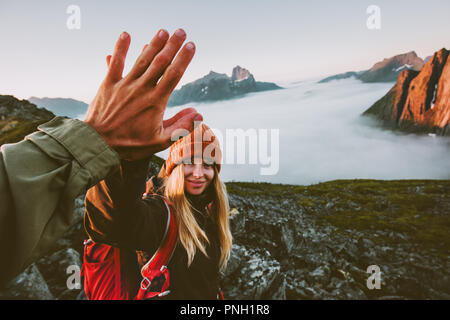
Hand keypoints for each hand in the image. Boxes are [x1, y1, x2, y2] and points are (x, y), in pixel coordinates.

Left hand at [84, 29, 202, 159]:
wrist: (98, 144)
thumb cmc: (130, 145)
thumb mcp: (159, 141)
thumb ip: (180, 127)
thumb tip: (199, 114)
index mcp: (156, 101)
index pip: (174, 75)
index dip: (184, 59)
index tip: (191, 46)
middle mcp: (142, 89)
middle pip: (160, 62)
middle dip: (172, 45)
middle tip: (181, 31)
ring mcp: (124, 85)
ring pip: (142, 60)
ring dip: (153, 44)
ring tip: (163, 31)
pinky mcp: (108, 84)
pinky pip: (116, 63)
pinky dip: (120, 48)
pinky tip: (126, 34)